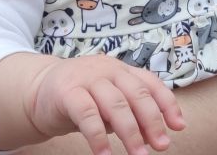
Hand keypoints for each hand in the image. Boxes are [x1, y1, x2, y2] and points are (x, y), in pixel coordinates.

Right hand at [26, 56, 184, 154]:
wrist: (38, 91)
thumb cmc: (81, 99)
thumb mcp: (109, 103)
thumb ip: (130, 113)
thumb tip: (156, 135)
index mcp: (122, 71)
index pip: (151, 84)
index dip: (167, 104)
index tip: (179, 127)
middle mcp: (107, 70)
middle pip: (137, 93)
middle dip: (152, 122)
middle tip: (161, 146)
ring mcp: (86, 78)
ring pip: (115, 104)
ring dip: (130, 133)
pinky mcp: (66, 91)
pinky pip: (87, 115)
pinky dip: (98, 137)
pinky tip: (105, 154)